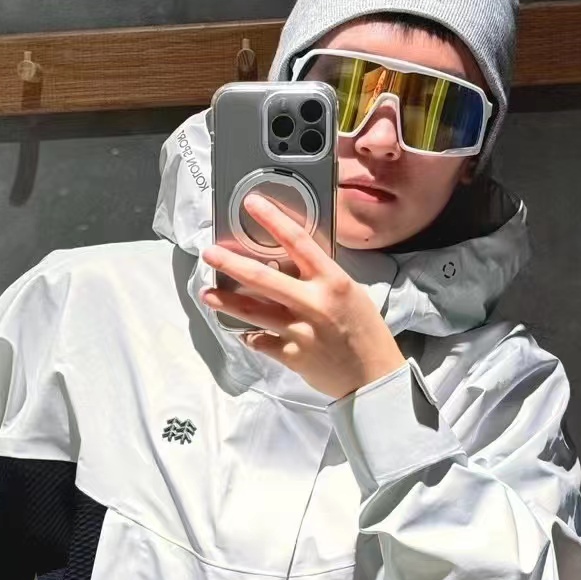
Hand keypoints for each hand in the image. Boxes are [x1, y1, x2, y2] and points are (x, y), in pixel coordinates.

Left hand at [200, 192, 406, 400]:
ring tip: (206, 294)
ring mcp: (300, 331)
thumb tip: (286, 264)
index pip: (298, 241)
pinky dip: (250, 336)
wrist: (374, 376)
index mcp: (332, 281)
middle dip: (231, 263)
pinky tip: (243, 331)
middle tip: (209, 254)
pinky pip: (261, 341)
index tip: (251, 203)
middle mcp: (313, 303)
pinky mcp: (291, 356)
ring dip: (226, 301)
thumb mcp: (350, 293)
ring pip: (253, 312)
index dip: (272, 219)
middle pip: (263, 278)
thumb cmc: (365, 330)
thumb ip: (319, 278)